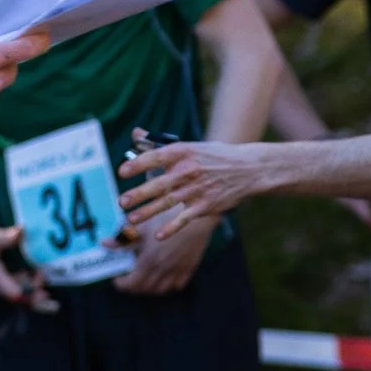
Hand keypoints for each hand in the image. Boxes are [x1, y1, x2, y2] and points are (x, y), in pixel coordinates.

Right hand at [0, 220, 47, 306]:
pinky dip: (20, 284)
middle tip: (42, 274)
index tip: (40, 279)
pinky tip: (27, 272)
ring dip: (27, 286)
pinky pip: (8, 290)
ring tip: (38, 273)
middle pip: (18, 297)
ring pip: (13, 294)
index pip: (15, 294)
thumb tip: (23, 230)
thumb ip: (9, 236)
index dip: (31, 292)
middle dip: (34, 288)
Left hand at [115, 212, 215, 295]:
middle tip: (128, 277)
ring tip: (144, 278)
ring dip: (148, 288)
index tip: (117, 277)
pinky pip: (175, 285)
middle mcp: (162, 270)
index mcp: (148, 261)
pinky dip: (166, 285)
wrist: (196, 218)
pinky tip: (162, 276)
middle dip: (132, 286)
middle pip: (143, 289)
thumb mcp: (141, 228)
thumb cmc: (166, 219)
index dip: (120, 283)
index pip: (130, 284)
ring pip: (159, 290)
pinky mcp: (188, 269)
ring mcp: (176, 271)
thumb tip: (103, 243)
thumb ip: (122, 240)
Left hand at [118, 136, 267, 240]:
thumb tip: (135, 134)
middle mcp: (189, 170)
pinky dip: (172, 227)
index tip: (122, 172)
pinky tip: (159, 236)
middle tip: (122, 201)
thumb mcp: (191, 145)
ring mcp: (197, 189)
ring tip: (131, 220)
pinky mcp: (206, 205)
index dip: (138, 164)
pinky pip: (185, 218)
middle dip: (139, 194)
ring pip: (168, 202)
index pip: (156, 157)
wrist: (249, 169)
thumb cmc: (215, 156)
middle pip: (159, 183)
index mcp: (183, 152)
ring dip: (148, 212)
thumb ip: (160, 144)